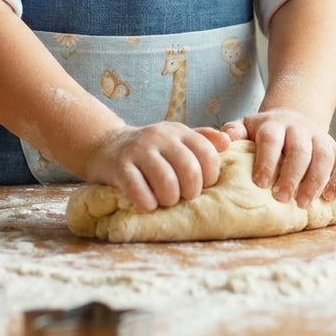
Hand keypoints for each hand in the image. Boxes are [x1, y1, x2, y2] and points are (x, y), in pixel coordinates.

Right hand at [83, 123, 229, 211]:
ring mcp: (139, 150)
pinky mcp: (120, 166)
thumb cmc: (150, 149)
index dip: (209, 176)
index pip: (207, 154)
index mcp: (179, 132)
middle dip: (190, 192)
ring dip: (169, 200)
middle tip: (182, 197)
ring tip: (164, 201)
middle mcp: (161, 137)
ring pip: (166, 183)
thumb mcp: (176, 138)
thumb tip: (228, 142)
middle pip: (189, 170)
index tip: (201, 186)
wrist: (107, 145)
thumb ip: (202, 140)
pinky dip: (147, 203)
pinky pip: (138, 190)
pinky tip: (147, 204)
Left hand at [222, 109, 335, 207]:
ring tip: (303, 203)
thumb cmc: (266, 132)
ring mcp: (320, 138)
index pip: (271, 138)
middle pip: (300, 149)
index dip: (267, 160)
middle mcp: (299, 128)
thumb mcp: (247, 126)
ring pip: (324, 156)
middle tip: (281, 198)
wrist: (294, 118)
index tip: (260, 183)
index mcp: (274, 124)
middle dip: (292, 175)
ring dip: (315, 181)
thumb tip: (223, 142)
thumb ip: (233, 132)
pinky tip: (329, 197)